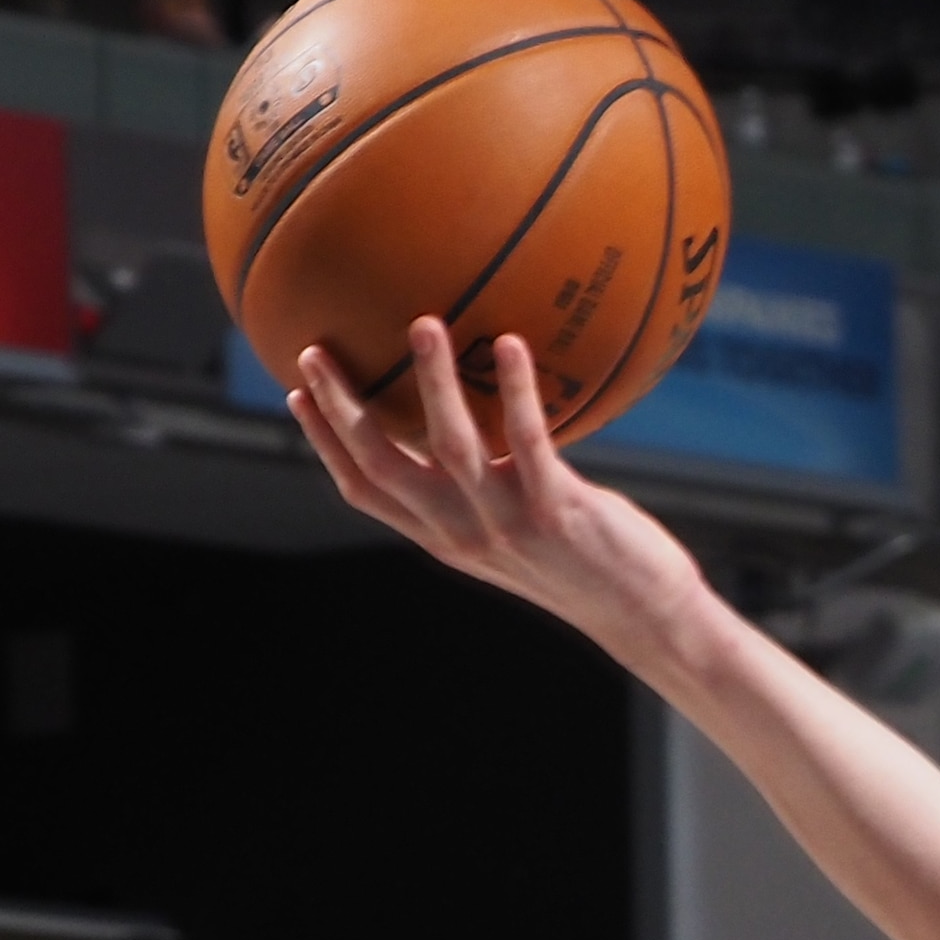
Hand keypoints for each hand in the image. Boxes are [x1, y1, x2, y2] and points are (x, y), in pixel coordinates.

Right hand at [290, 323, 709, 658]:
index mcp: (445, 537)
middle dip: (342, 408)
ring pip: (449, 446)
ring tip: (422, 322)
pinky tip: (510, 343)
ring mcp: (507, 524)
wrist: (643, 616)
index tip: (296, 394)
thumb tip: (469, 419)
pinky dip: (516, 391)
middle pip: (382, 466)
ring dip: (431, 382)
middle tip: (314, 350)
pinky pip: (528, 440)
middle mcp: (463, 533)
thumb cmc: (584, 563)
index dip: (325, 444)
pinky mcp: (555, 511)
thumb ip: (483, 485)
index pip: (365, 490)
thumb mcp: (517, 528)